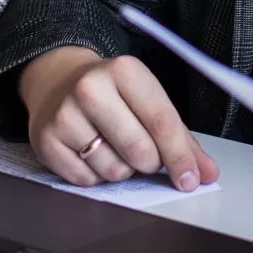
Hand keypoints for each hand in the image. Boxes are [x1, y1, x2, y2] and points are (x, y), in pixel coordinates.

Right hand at [17, 46, 217, 191]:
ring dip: (122, 169)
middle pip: (140, 151)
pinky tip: (90, 152)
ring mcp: (65, 115)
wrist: (58, 82)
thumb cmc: (112, 94)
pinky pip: (87, 181)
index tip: (192, 179)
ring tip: (112, 145)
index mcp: (124, 71)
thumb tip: (206, 172)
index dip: (181, 156)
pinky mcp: (46, 141)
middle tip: (144, 153)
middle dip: (150, 163)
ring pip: (114, 171)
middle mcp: (90, 88)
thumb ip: (180, 137)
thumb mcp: (147, 100)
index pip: (162, 122)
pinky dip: (96, 175)